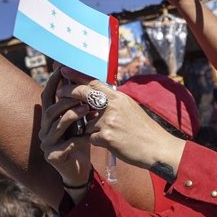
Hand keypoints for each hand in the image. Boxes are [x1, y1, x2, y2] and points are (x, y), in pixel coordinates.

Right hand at [39, 69, 92, 187]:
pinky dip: (78, 138)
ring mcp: (46, 144)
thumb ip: (80, 104)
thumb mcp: (80, 121)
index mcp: (49, 119)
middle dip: (65, 100)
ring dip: (72, 115)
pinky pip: (66, 144)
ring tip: (87, 108)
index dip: (53, 83)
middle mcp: (44, 130)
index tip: (62, 69)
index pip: (47, 97)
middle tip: (81, 93)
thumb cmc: (81, 142)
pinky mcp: (53, 157)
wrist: (79, 169)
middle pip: (50, 110)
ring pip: (56, 125)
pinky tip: (89, 135)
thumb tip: (88, 80)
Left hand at [58, 67, 184, 171]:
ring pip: (86, 122)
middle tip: (59, 92)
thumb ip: (114, 102)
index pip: (94, 82)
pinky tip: (109, 144)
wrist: (157, 147)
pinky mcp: (106, 137)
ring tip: (107, 134)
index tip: (64, 69)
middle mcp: (113, 106)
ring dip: (90, 129)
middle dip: (68, 92)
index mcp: (119, 97)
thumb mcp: (130, 108)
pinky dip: (95, 141)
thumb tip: (98, 97)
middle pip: (83, 94)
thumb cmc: (144, 130)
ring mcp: (108, 121)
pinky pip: (90, 137)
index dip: (77, 76)